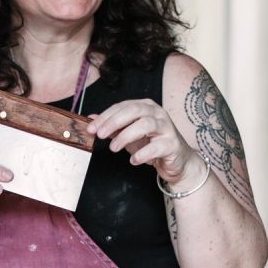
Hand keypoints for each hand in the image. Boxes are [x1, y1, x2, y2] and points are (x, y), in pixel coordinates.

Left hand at [87, 99, 204, 185]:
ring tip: (113, 148)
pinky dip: (142, 154)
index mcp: (146, 107)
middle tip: (100, 134)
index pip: (123, 106)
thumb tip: (91, 119)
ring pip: (146, 124)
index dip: (105, 116)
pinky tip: (133, 160)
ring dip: (126, 136)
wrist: (176, 161)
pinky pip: (156, 147)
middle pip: (134, 111)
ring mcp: (167, 128)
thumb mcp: (128, 134)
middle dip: (114, 121)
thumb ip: (112, 126)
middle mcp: (157, 113)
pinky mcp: (172, 144)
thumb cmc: (151, 144)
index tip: (91, 128)